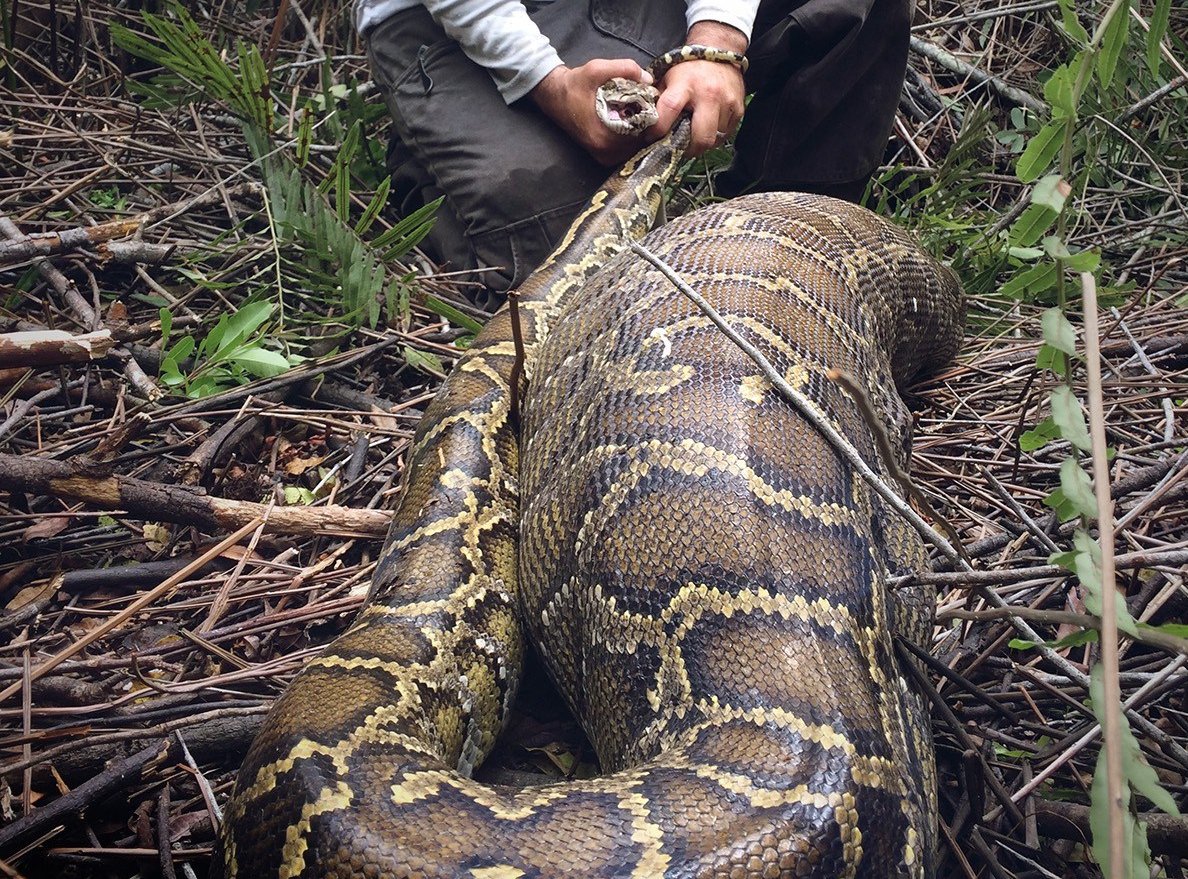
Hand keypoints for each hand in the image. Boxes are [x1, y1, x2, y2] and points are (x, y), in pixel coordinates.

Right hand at [531, 59, 653, 165]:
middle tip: (647, 107)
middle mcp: (605, 152)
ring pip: (634, 148)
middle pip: (640, 142)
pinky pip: (625, 151)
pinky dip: (631, 139)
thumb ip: (625, 68)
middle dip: (647, 125)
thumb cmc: (574, 83)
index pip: (642, 132)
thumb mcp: (597, 68)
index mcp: (604, 137)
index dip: (650, 116)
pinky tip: (630, 123)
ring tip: (639, 113)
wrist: (553, 95)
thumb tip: (648, 79)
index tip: (650, 102)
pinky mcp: (602, 157)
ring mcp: (603, 157)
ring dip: (640, 132)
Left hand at [647, 21, 747, 156]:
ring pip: (714, 140)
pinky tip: (707, 126)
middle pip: (701, 138)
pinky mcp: (739, 109)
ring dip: (702, 142)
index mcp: (686, 85)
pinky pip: (725, 134)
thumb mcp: (668, 78)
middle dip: (689, 149)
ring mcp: (727, 103)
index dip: (658, 130)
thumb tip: (644, 124)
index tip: (652, 137)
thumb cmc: (688, 68)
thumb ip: (658, 100)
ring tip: (693, 134)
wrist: (718, 50)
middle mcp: (709, 94)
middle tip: (680, 148)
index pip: (670, 111)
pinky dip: (715, 135)